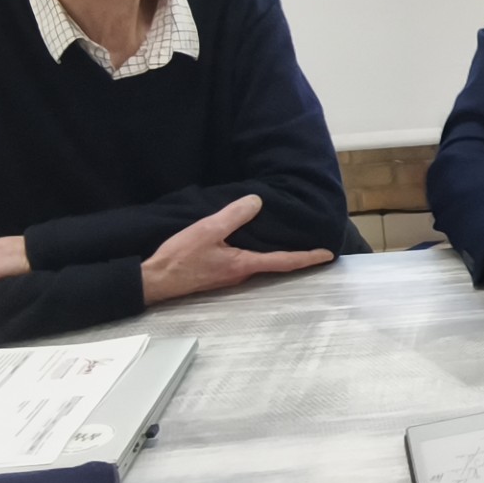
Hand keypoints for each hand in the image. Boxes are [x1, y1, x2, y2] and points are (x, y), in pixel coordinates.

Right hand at [141, 195, 333, 304]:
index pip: (285, 261)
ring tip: (293, 240)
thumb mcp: (208, 230)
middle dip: (298, 255)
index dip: (308, 257)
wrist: (155, 280)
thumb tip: (257, 202)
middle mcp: (242, 273)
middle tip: (316, 245)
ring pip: (262, 262)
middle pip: (277, 264)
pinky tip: (257, 241)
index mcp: (244, 264)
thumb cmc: (179, 258)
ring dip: (279, 253)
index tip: (328, 255)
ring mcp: (231, 275)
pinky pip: (247, 260)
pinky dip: (260, 251)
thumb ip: (233, 216)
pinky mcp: (220, 272)